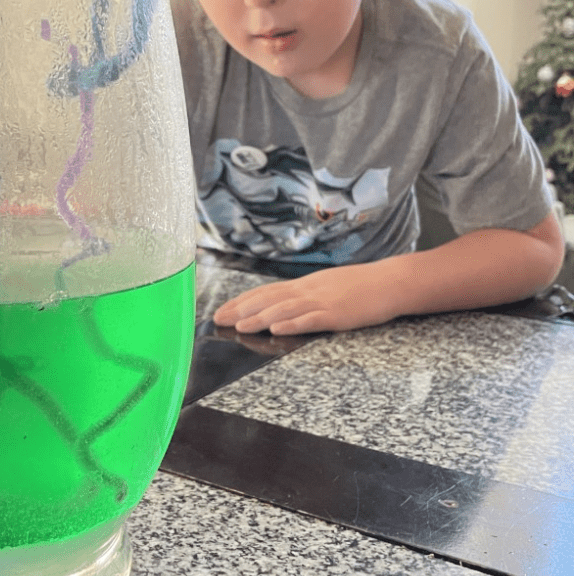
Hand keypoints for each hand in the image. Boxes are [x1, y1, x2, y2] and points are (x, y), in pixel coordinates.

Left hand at [212, 262, 399, 335]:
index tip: (222, 309)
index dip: (242, 301)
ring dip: (259, 318)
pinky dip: (292, 324)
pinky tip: (277, 329)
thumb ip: (306, 295)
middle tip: (218, 319)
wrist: (392, 282)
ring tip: (239, 326)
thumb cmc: (362, 286)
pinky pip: (311, 320)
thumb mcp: (328, 286)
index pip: (266, 292)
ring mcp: (323, 302)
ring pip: (285, 309)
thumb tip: (282, 304)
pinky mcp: (338, 315)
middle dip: (241, 310)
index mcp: (305, 285)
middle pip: (269, 299)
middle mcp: (309, 291)